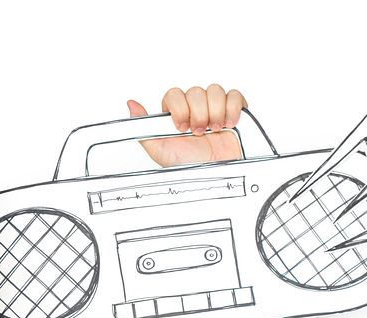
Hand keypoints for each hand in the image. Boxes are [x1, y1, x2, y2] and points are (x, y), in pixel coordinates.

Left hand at [128, 84, 247, 166]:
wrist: (217, 177)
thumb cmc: (190, 166)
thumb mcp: (160, 151)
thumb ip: (144, 129)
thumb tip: (131, 105)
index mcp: (177, 115)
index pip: (174, 94)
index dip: (179, 108)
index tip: (182, 127)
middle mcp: (195, 109)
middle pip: (195, 91)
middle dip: (197, 114)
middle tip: (198, 133)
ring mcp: (215, 109)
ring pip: (214, 90)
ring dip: (214, 112)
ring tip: (215, 130)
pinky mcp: (234, 111)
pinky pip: (235, 95)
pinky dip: (232, 109)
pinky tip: (228, 124)